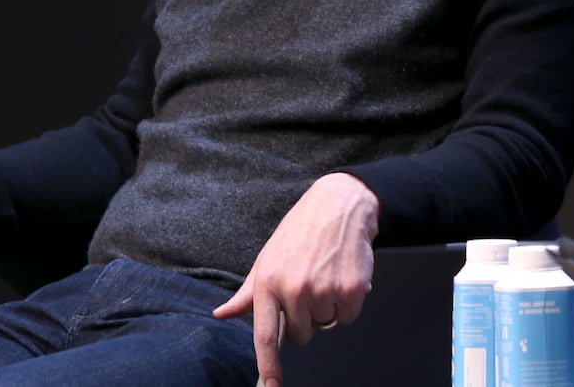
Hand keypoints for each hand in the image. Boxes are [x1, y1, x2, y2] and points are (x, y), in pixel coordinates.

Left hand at [212, 173, 378, 386]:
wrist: (340, 204)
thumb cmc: (300, 230)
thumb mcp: (268, 257)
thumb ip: (246, 292)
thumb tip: (222, 313)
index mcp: (268, 282)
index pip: (264, 335)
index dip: (268, 366)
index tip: (272, 386)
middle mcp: (294, 288)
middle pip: (301, 334)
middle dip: (306, 318)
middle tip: (309, 286)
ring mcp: (324, 289)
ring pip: (326, 324)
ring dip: (328, 307)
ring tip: (326, 275)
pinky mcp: (351, 289)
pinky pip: (348, 316)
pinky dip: (348, 302)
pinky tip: (343, 276)